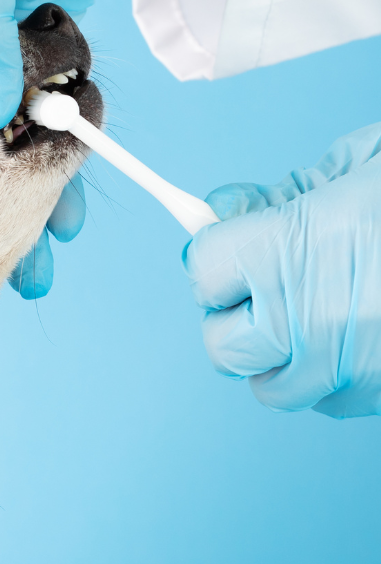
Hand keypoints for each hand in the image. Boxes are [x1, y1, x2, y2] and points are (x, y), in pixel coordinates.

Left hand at [183, 122, 380, 417]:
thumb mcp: (362, 162)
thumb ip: (283, 193)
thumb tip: (222, 208)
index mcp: (294, 251)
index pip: (202, 272)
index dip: (213, 254)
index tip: (227, 242)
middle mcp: (314, 323)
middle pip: (221, 346)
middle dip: (233, 314)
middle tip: (260, 285)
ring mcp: (354, 372)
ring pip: (270, 387)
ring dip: (276, 352)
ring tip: (311, 311)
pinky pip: (327, 400)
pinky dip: (325, 373)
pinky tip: (353, 333)